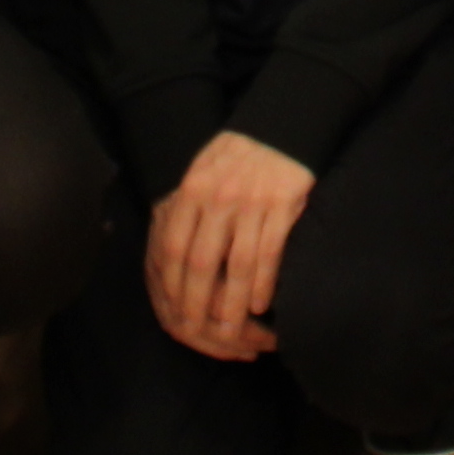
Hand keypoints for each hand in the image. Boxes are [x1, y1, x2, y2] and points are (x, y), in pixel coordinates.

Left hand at [147, 131, 319, 360]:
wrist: (280, 124)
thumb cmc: (236, 155)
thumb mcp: (200, 172)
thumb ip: (186, 210)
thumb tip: (170, 256)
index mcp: (193, 189)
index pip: (175, 246)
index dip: (173, 284)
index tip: (173, 311)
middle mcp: (219, 197)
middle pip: (202, 261)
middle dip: (198, 302)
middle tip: (198, 330)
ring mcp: (252, 201)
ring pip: (237, 263)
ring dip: (232, 302)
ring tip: (231, 329)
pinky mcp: (283, 203)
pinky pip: (270, 251)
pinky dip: (263, 282)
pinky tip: (259, 303)